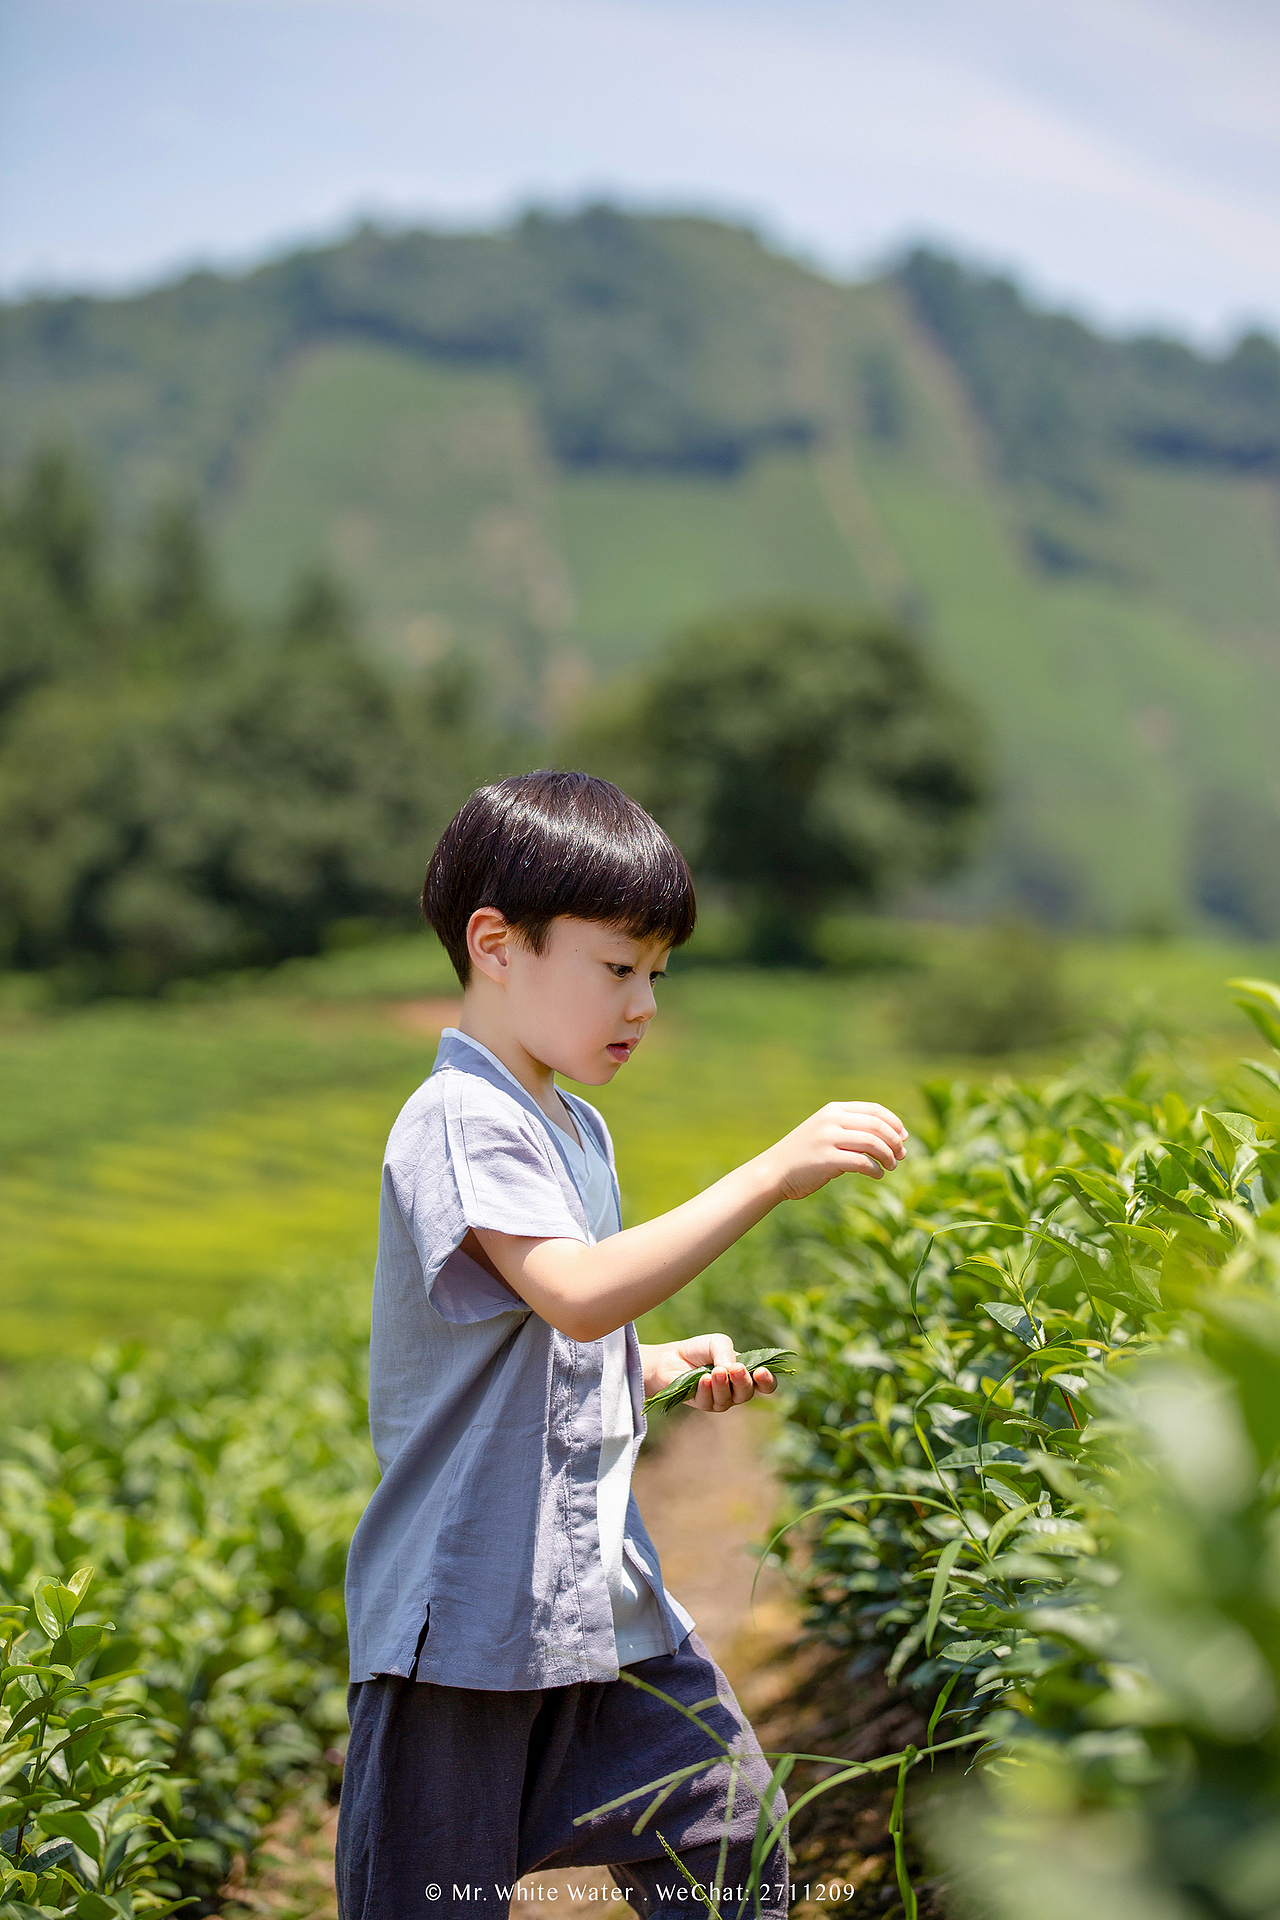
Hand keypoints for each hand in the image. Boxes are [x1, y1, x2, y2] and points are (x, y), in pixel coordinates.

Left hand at [639, 1335, 776, 1412]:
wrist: (670, 1357)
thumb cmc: (699, 1350)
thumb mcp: (716, 1342)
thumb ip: (725, 1352)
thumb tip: (730, 1368)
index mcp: (746, 1375)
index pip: (765, 1385)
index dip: (768, 1381)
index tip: (762, 1372)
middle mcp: (735, 1391)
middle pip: (747, 1394)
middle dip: (743, 1381)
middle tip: (736, 1368)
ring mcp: (719, 1400)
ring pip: (728, 1400)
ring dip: (723, 1385)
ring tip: (716, 1371)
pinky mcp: (702, 1404)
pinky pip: (708, 1402)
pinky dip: (707, 1390)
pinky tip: (704, 1379)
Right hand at [759, 1101, 907, 1202]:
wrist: (774, 1172)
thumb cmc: (805, 1156)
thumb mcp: (826, 1133)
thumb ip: (852, 1132)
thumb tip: (893, 1142)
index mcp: (833, 1110)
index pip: (874, 1110)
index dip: (894, 1122)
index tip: (904, 1137)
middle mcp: (831, 1120)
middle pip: (877, 1125)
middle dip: (895, 1141)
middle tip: (902, 1155)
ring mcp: (827, 1138)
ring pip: (873, 1142)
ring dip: (888, 1156)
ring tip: (892, 1167)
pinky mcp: (826, 1159)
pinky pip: (862, 1162)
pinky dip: (875, 1169)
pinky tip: (878, 1175)